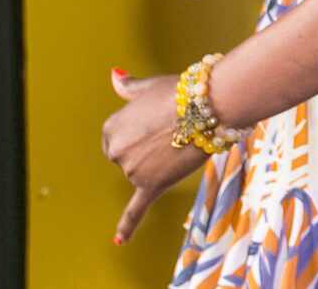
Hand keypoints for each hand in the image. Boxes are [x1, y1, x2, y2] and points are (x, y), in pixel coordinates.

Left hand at [100, 68, 206, 245]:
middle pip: (128, 159)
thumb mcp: (149, 87)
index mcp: (110, 128)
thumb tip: (114, 76)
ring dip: (158, 164)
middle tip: (170, 132)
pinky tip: (119, 242)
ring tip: (178, 141)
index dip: (140, 133)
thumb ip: (128, 88)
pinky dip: (126, 227)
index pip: (118, 140)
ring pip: (142, 174)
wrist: (207, 105)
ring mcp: (132, 170)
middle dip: (146, 150)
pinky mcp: (151, 185)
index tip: (156, 123)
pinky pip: (136, 210)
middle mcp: (116, 151)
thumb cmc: (180, 92)